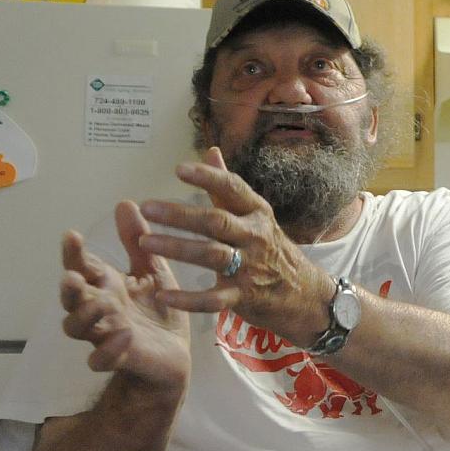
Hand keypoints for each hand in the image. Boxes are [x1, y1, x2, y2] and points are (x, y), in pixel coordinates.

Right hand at [59, 201, 189, 388]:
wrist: (174, 354)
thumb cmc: (159, 310)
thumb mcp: (153, 271)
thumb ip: (138, 242)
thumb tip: (125, 202)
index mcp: (106, 286)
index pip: (81, 267)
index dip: (73, 253)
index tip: (72, 235)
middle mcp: (99, 309)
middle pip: (70, 298)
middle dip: (68, 287)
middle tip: (72, 276)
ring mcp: (105, 335)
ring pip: (76, 328)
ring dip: (84, 316)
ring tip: (103, 304)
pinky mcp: (119, 359)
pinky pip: (100, 360)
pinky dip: (108, 350)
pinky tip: (125, 335)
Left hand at [134, 148, 332, 346]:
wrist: (305, 293)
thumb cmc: (271, 248)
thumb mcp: (256, 215)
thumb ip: (228, 187)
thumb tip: (210, 151)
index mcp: (257, 213)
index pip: (233, 189)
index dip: (207, 178)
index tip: (179, 170)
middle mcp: (255, 237)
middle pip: (216, 222)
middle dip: (180, 215)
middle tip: (147, 208)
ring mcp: (250, 268)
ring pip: (212, 255)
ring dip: (178, 248)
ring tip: (144, 243)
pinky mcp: (244, 296)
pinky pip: (213, 299)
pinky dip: (188, 299)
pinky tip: (163, 296)